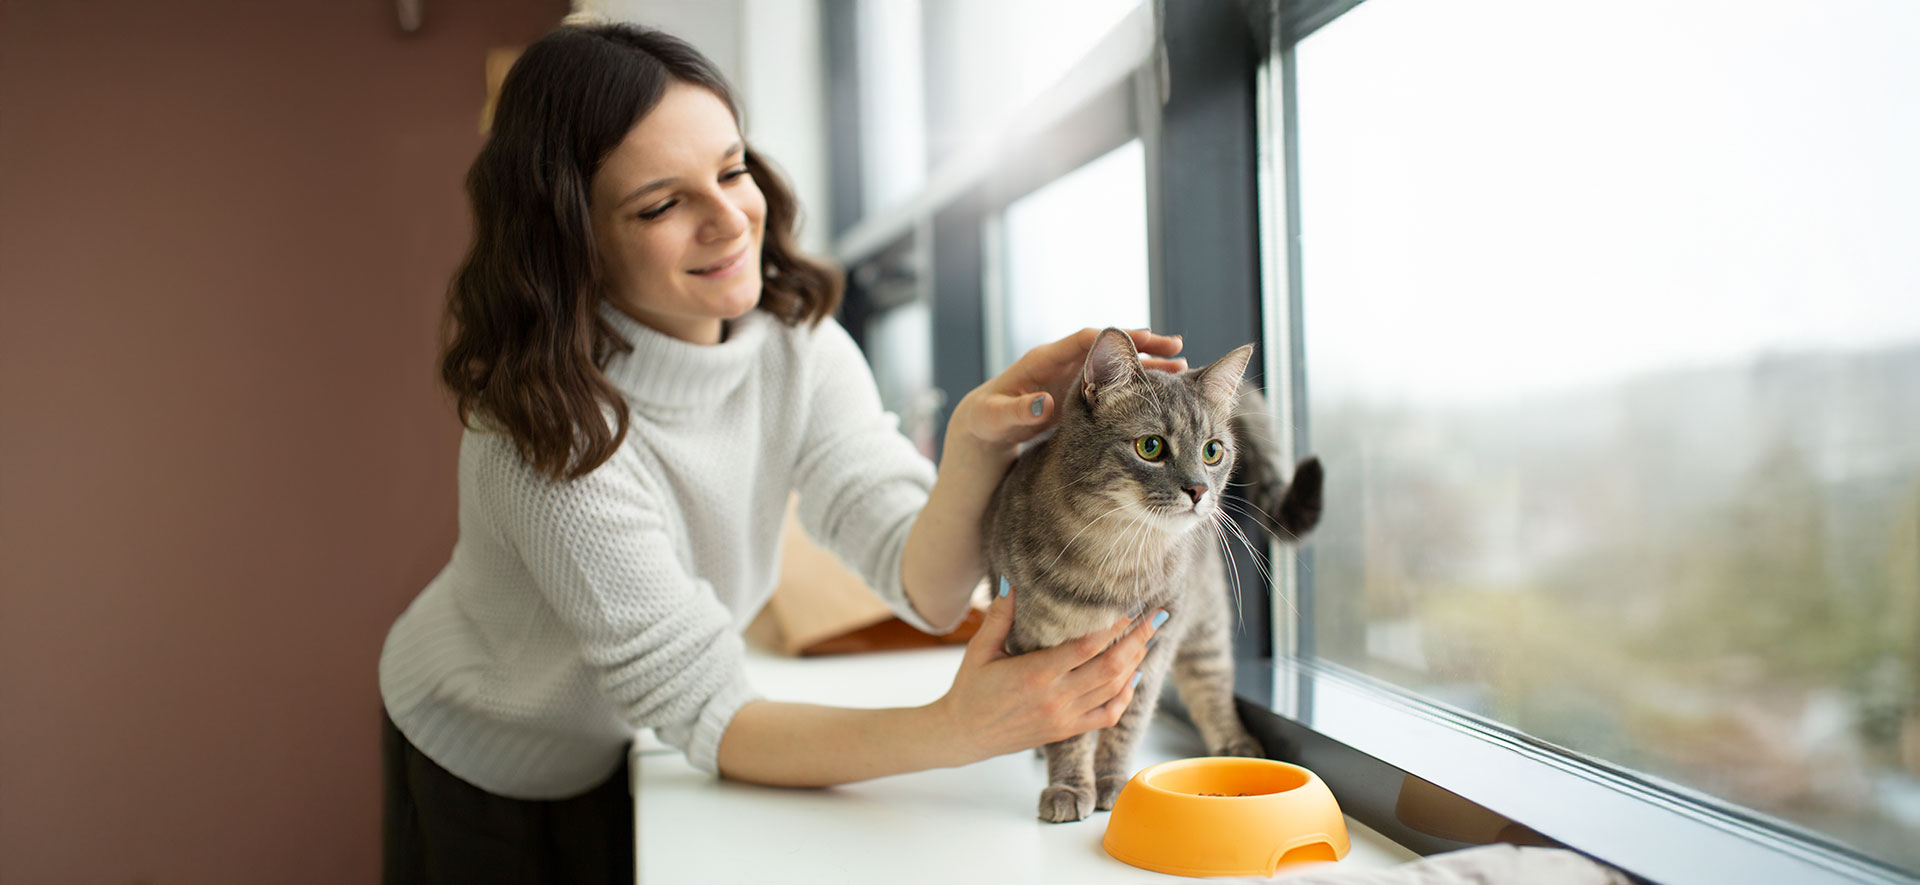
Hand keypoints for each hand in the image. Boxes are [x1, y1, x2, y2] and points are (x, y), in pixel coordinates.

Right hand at [929, 586, 1162, 762]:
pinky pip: (1107, 715)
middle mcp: (1056, 698)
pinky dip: (1125, 696)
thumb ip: (1000, 615)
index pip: (1087, 647)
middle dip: (1138, 640)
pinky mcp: (1066, 731)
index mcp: (1036, 674)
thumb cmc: (970, 689)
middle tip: (1157, 618)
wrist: (963, 734)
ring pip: (1114, 690)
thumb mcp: (980, 649)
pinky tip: (1133, 677)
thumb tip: (1011, 581)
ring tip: (1148, 639)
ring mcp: (1064, 717)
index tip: (1131, 608)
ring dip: (1136, 663)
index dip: (1114, 627)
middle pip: (1111, 667)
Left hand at [946, 327, 1184, 451]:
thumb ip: (1019, 411)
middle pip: (1109, 348)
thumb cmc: (986, 422)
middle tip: (1176, 348)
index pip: (1084, 341)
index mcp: (1043, 360)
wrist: (984, 430)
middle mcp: (1064, 364)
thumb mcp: (995, 419)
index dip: (1114, 339)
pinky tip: (1165, 391)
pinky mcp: (1083, 396)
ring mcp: (1075, 378)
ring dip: (1147, 366)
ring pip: (1118, 366)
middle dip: (1142, 346)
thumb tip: (1044, 404)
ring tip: (1182, 368)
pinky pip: (1117, 385)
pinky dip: (1140, 386)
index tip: (1143, 339)